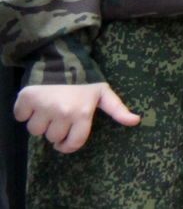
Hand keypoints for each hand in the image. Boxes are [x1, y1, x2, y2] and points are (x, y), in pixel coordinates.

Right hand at [14, 82, 139, 153]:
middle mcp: (62, 113)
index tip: (64, 143)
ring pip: (35, 131)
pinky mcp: (26, 100)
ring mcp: (43, 107)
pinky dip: (24, 113)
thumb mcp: (104, 94)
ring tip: (47, 110)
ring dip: (39, 124)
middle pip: (52, 138)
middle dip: (55, 131)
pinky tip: (34, 105)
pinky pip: (20, 118)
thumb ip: (118, 110)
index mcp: (82, 114)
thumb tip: (136, 121)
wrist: (61, 62)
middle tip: (58, 117)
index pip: (73, 143)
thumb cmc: (85, 82)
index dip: (68, 146)